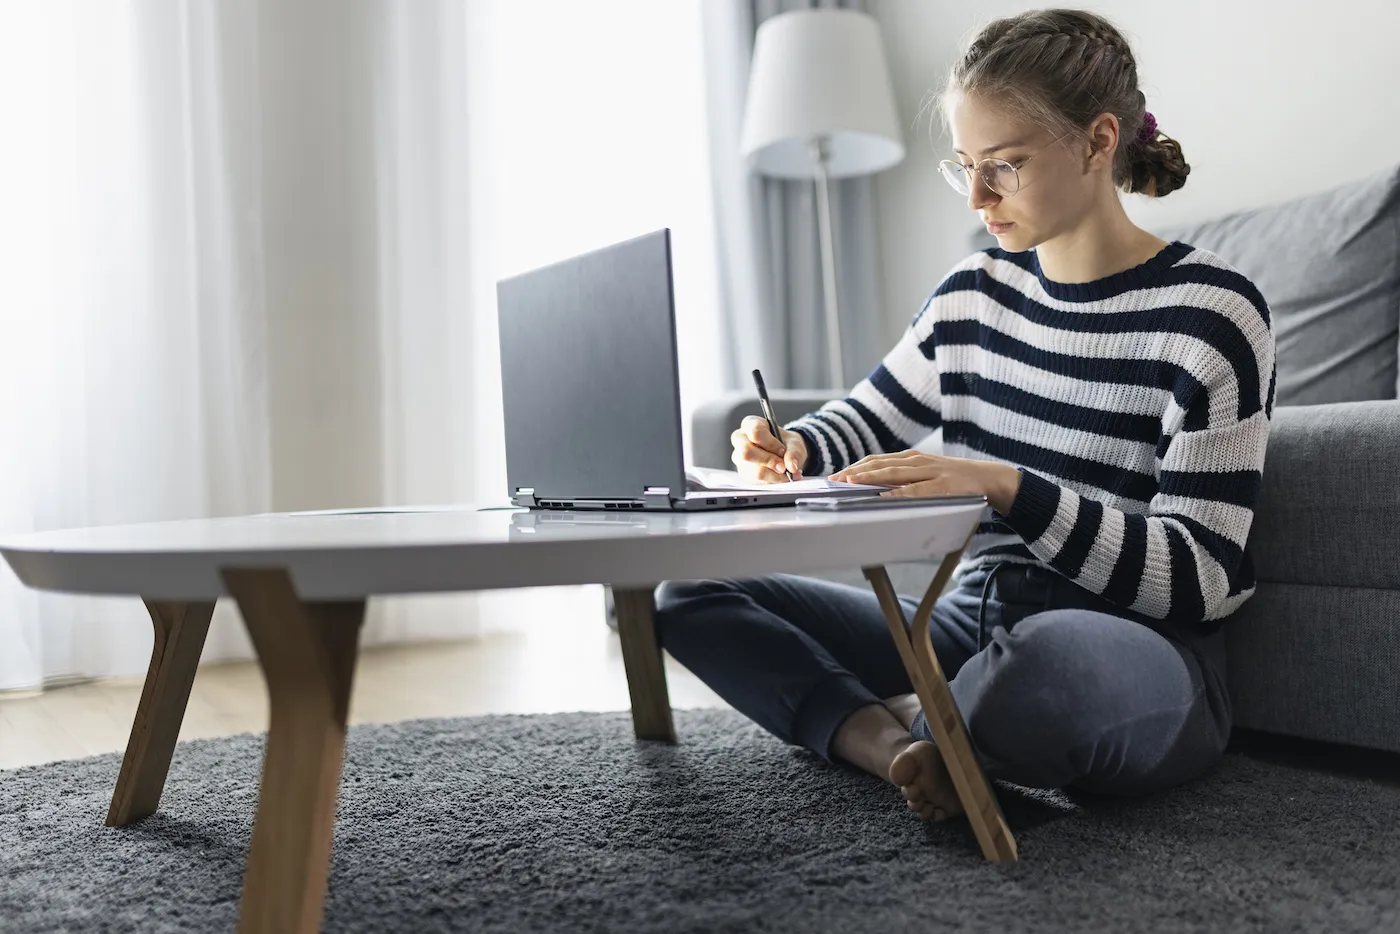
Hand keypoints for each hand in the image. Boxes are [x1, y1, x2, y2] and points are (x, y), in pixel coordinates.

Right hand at [731, 416, 807, 483]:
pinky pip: (758, 481)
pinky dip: (773, 480)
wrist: (785, 454)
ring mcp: (739, 458)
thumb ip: (794, 452)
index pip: (755, 432)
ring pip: (754, 470)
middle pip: (746, 453)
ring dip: (774, 474)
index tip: (782, 450)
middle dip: (769, 461)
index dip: (770, 443)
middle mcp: (740, 440)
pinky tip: (781, 476)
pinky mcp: (744, 473)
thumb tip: (791, 466)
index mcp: (750, 424)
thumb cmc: (785, 443)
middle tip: (783, 466)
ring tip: (787, 472)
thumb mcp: (794, 443)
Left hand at [831, 450, 1021, 512]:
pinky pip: (915, 490)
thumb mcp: (926, 475)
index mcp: (911, 458)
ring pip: (893, 473)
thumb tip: (878, 492)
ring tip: (849, 483)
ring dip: (869, 477)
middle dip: (854, 472)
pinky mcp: (942, 485)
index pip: (875, 460)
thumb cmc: (953, 479)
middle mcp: (917, 461)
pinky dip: (897, 493)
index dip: (854, 467)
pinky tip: (883, 497)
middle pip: (878, 464)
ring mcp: (929, 472)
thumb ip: (904, 481)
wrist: (988, 478)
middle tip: (833, 480)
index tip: (834, 476)